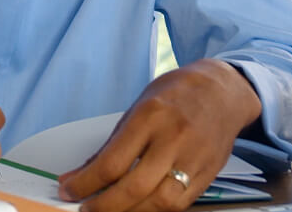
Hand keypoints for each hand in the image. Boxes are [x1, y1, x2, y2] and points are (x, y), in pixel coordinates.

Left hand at [57, 59, 261, 211]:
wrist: (224, 91)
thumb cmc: (177, 94)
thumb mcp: (138, 107)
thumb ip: (111, 145)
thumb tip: (78, 174)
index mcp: (151, 116)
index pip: (113, 162)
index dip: (85, 183)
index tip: (68, 191)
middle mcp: (174, 138)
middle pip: (134, 187)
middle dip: (103, 205)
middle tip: (85, 209)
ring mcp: (194, 158)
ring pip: (159, 202)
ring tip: (110, 211)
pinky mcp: (208, 174)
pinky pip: (180, 204)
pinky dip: (155, 211)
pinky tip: (139, 208)